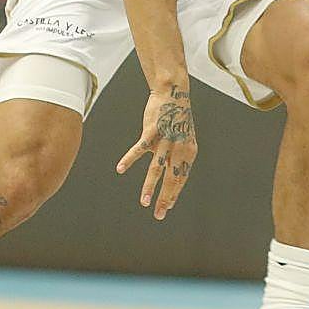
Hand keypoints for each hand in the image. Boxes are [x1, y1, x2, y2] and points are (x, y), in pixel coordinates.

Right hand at [116, 80, 196, 219]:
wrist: (174, 93)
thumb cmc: (176, 117)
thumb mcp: (183, 138)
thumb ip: (177, 155)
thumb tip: (171, 173)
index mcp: (188, 152)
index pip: (181, 178)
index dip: (174, 194)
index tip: (166, 207)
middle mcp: (179, 148)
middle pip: (172, 178)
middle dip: (165, 198)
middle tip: (158, 215)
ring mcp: (166, 140)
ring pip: (157, 168)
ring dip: (150, 187)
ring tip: (144, 202)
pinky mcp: (153, 131)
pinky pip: (139, 149)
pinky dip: (129, 159)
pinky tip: (121, 169)